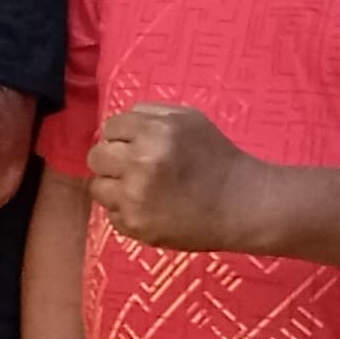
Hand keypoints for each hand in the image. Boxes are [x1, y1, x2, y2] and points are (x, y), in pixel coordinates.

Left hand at [84, 103, 271, 254]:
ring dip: (115, 187)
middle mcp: (141, 162)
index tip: (137, 145)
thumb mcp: (189, 119)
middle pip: (96, 156)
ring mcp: (135, 196)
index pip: (109, 128)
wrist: (244, 203)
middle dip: (113, 160)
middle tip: (136, 168)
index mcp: (155, 131)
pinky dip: (126, 211)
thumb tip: (112, 125)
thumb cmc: (217, 158)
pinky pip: (111, 214)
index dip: (122, 136)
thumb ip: (148, 114)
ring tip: (143, 190)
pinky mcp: (135, 224)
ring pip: (97, 187)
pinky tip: (152, 208)